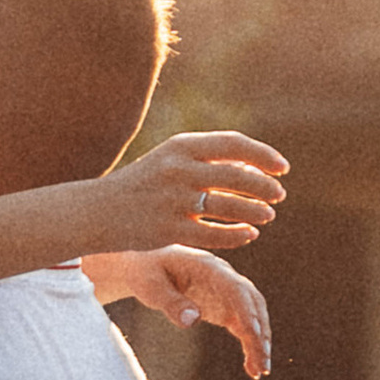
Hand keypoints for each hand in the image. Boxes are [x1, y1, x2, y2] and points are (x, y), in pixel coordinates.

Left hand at [84, 247, 271, 379]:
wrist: (147, 268)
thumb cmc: (147, 273)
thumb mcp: (150, 287)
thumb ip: (170, 302)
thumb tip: (193, 321)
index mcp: (208, 266)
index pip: (235, 288)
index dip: (245, 310)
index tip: (251, 333)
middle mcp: (225, 277)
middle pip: (252, 303)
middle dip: (260, 332)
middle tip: (262, 363)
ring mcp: (227, 293)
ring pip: (253, 316)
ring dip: (259, 342)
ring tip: (260, 371)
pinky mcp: (225, 307)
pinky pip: (243, 326)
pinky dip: (249, 345)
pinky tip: (251, 368)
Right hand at [101, 131, 287, 255]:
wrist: (97, 211)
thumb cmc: (141, 184)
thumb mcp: (169, 160)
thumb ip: (207, 160)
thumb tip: (253, 165)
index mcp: (180, 146)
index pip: (233, 144)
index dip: (263, 155)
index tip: (282, 167)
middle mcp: (178, 170)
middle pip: (236, 176)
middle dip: (264, 186)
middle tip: (279, 195)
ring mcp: (173, 201)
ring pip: (228, 206)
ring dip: (254, 212)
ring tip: (267, 216)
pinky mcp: (168, 230)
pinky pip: (213, 234)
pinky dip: (236, 235)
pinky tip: (248, 235)